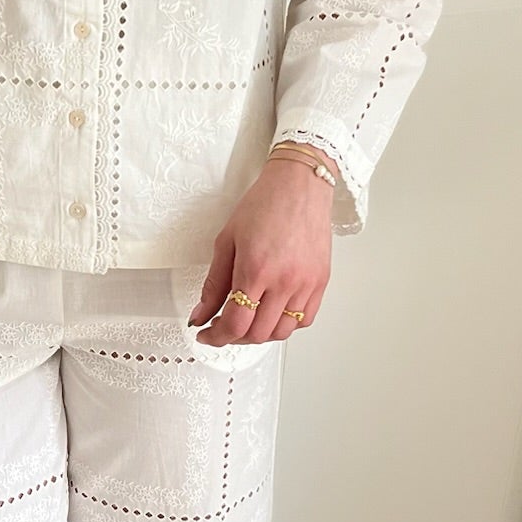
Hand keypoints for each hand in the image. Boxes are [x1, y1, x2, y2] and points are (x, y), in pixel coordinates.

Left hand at [188, 155, 333, 343]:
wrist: (300, 185)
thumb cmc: (264, 204)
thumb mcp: (226, 241)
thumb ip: (213, 284)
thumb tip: (201, 315)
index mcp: (256, 270)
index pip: (235, 324)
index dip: (216, 336)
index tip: (207, 334)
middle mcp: (284, 281)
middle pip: (257, 334)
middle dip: (234, 336)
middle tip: (223, 325)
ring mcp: (306, 284)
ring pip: (282, 332)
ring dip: (260, 334)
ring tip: (248, 320)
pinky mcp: (321, 281)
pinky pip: (304, 320)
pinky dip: (286, 325)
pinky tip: (272, 312)